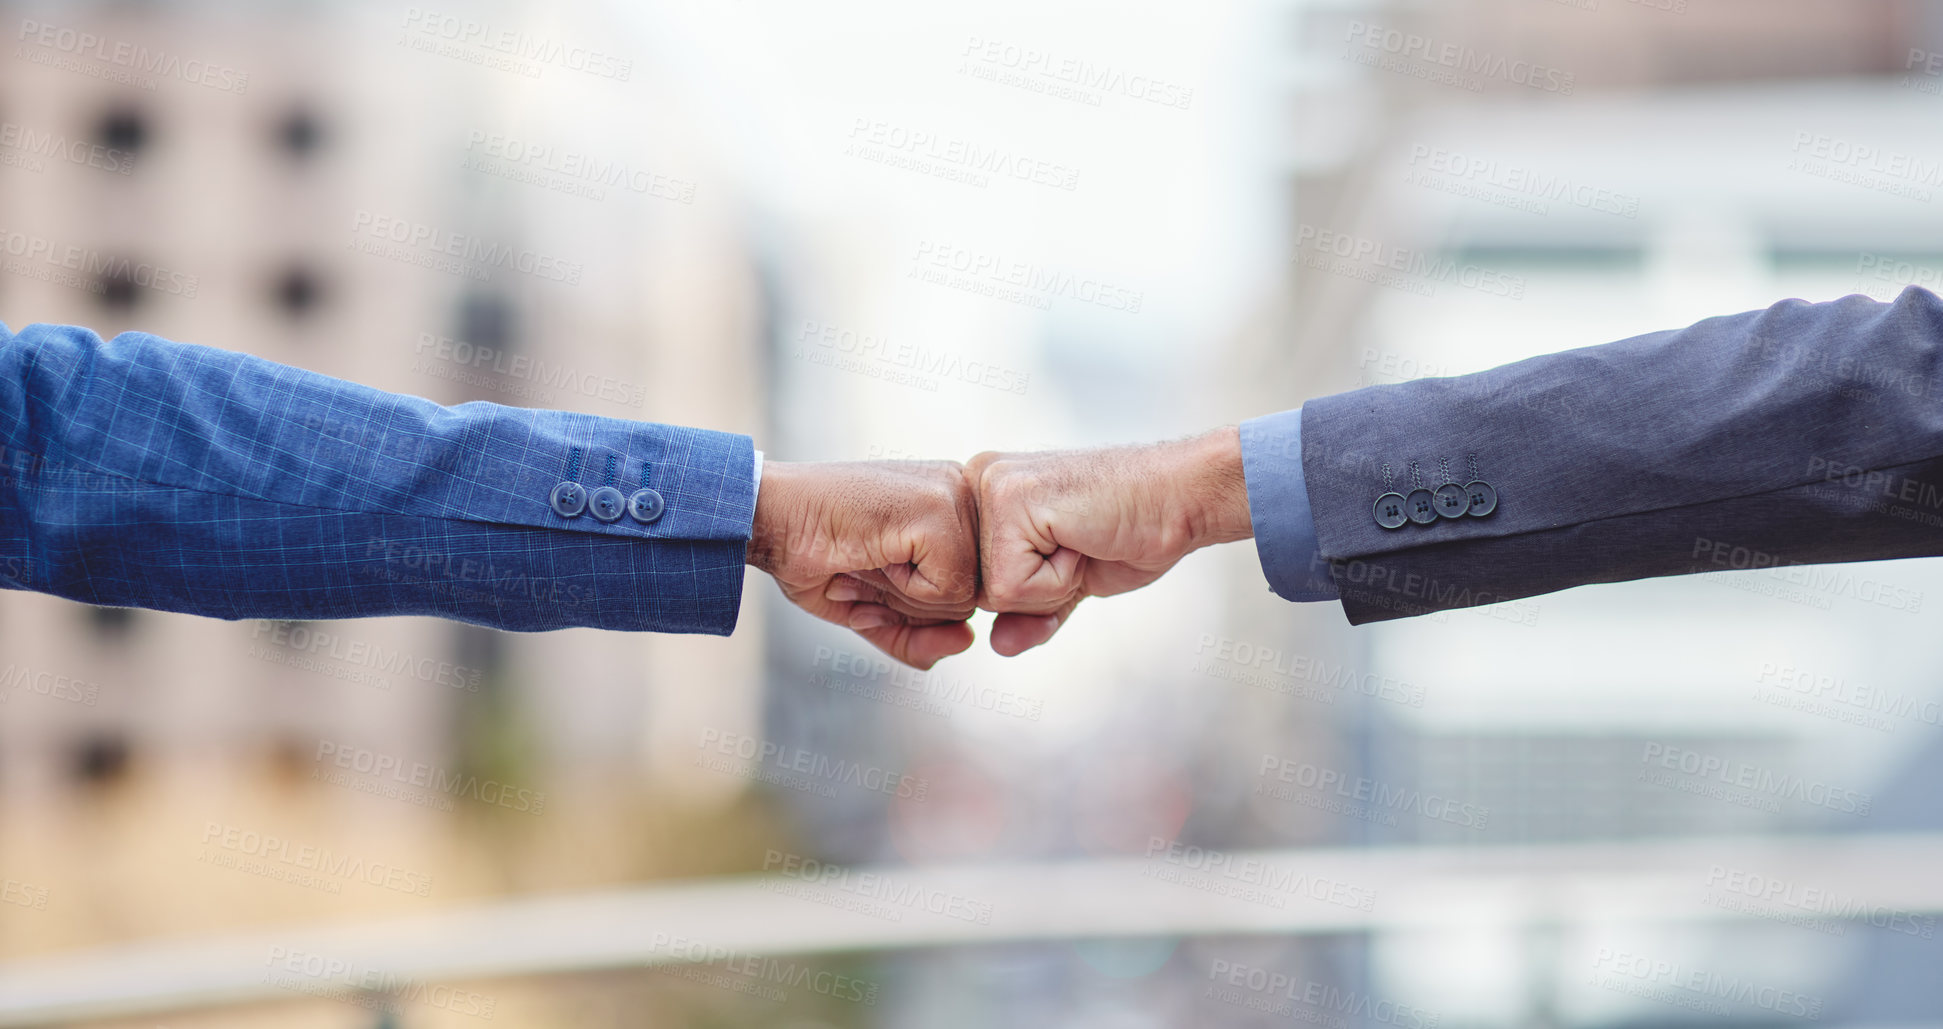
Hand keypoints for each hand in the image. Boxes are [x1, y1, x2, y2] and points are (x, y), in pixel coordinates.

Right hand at [747, 460, 979, 668]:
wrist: (769, 517)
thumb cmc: (814, 553)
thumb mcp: (874, 607)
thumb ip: (920, 634)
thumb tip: (967, 641)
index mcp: (953, 505)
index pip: (971, 589)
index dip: (917, 603)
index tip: (872, 566)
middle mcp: (961, 492)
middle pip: (973, 598)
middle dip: (910, 603)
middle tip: (865, 563)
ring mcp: (954, 496)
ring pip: (965, 598)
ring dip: (903, 595)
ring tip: (867, 555)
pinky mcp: (940, 510)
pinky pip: (950, 589)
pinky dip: (903, 588)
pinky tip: (874, 550)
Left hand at [967, 426, 1251, 655]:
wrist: (1180, 499)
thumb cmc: (1131, 531)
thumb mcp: (1068, 584)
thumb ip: (1027, 613)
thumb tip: (997, 645)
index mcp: (984, 494)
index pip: (975, 584)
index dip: (1029, 594)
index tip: (1072, 551)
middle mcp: (977, 481)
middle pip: (977, 593)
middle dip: (1038, 592)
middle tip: (1080, 546)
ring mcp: (990, 487)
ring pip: (993, 594)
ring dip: (1051, 586)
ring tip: (1081, 541)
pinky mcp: (1010, 501)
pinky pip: (1013, 587)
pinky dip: (1059, 580)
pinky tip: (1083, 540)